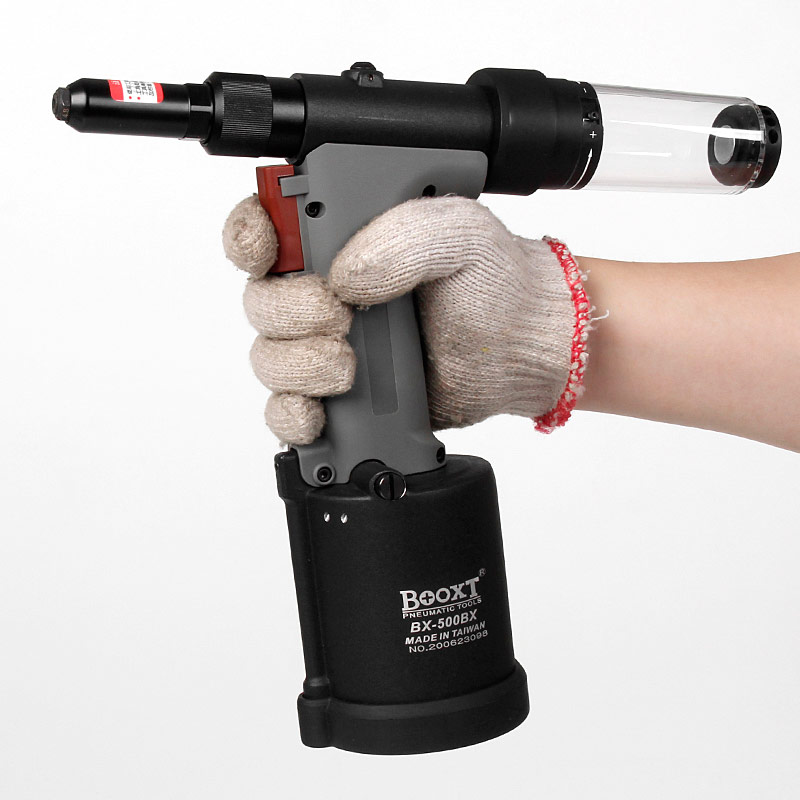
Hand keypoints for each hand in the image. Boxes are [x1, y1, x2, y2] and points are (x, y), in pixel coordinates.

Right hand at [222, 194, 589, 444]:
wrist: (519, 348)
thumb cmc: (493, 282)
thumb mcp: (458, 232)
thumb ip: (402, 237)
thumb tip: (346, 277)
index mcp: (343, 236)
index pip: (267, 227)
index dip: (251, 238)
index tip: (269, 252)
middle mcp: (324, 290)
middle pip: (261, 300)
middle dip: (291, 312)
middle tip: (340, 315)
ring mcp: (328, 345)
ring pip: (269, 357)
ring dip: (299, 365)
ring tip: (349, 366)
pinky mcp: (339, 396)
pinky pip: (287, 410)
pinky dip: (292, 416)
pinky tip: (319, 413)